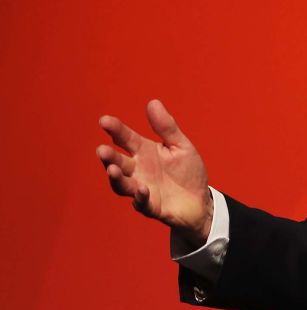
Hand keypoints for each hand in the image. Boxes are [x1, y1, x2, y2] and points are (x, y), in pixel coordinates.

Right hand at [96, 99, 212, 242]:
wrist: (200, 200)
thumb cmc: (187, 171)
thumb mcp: (180, 146)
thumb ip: (167, 127)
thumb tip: (153, 102)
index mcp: (144, 151)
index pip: (125, 138)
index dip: (115, 130)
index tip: (104, 120)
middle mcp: (138, 170)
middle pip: (118, 162)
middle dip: (109, 157)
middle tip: (102, 150)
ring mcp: (142, 189)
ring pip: (122, 185)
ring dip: (116, 178)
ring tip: (112, 169)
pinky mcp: (152, 207)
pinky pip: (142, 204)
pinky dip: (140, 197)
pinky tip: (142, 189)